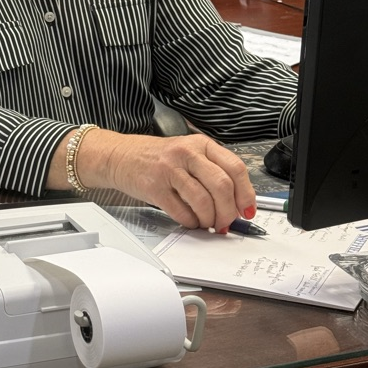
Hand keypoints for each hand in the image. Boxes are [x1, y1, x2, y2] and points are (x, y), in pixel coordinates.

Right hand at [54, 129, 255, 230]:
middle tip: (226, 222)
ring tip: (207, 223)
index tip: (247, 210)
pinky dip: (190, 222)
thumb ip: (212, 171)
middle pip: (222, 186)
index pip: (234, 168)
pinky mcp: (154, 187)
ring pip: (203, 201)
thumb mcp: (188, 153)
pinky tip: (189, 220)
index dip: (246, 193)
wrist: (120, 155)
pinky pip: (181, 212)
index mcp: (200, 144)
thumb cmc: (157, 157)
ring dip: (209, 220)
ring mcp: (169, 170)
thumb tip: (237, 202)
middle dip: (228, 212)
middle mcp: (186, 153)